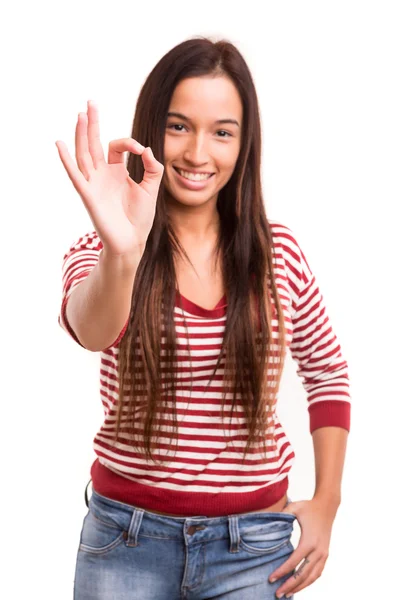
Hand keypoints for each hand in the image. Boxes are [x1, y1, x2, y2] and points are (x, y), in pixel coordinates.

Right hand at [55, 99, 163, 256]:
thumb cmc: (140, 218)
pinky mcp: (88, 195)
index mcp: (117, 172)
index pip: (116, 147)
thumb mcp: (152, 188)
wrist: (132, 241)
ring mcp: (94, 184)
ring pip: (84, 154)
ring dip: (81, 135)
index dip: (128, 142)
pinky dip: (67, 160)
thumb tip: (146, 148)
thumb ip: (153, 167)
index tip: (141, 150)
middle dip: (92, 123)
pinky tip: (60, 144)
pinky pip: (75, 175)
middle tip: (90, 102)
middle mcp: (102, 175)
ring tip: (80, 115)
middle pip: (93, 143)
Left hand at [269, 497, 336, 597]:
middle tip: (277, 594)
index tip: (271, 579)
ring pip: (312, 577)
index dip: (282, 571)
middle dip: (289, 585)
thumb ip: (281, 515)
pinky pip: (317, 573)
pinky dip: (309, 581)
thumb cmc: (308, 506)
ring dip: (300, 587)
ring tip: (287, 594)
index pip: (293, 561)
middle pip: (303, 574)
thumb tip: (266, 521)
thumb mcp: (294, 508)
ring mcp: (323, 554)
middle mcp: (318, 550)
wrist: (327, 506)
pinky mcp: (325, 554)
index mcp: (309, 541)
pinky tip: (300, 586)